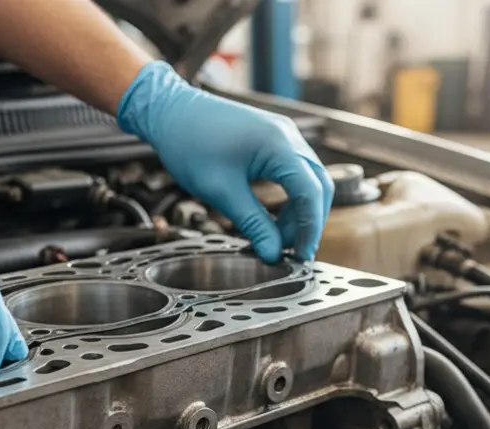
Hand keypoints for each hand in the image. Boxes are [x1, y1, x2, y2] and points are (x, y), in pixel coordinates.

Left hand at [116, 61, 333, 262]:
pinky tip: (275, 217)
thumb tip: (272, 253)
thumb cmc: (189, 144)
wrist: (170, 111)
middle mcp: (288, 136)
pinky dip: (291, 197)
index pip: (310, 193)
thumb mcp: (220, 191)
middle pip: (318, 186)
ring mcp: (284, 135)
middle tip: (292, 251)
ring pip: (309, 180)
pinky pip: (296, 171)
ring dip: (300, 211)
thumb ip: (252, 223)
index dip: (309, 228)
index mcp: (278, 145)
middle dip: (309, 222)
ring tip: (278, 237)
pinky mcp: (275, 138)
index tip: (300, 256)